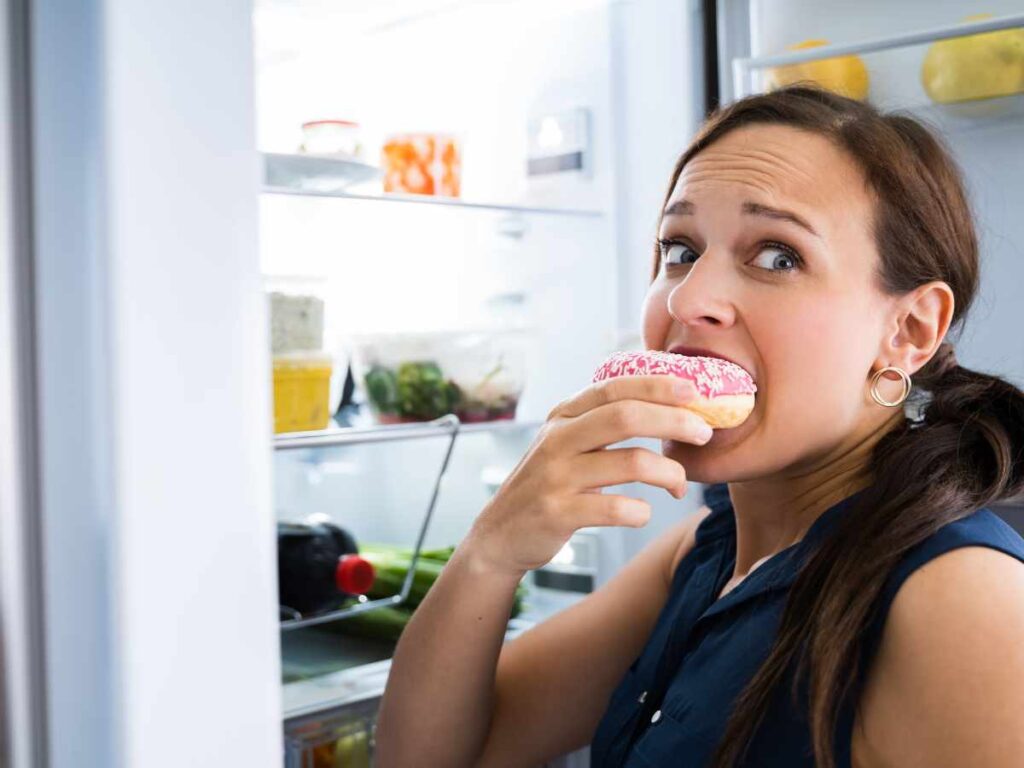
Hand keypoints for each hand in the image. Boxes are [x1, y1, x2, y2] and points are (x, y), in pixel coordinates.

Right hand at [463, 374, 712, 575]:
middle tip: (703, 433)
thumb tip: (669, 406)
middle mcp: (557, 440)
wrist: (500, 535)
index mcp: (563, 416)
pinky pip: (615, 508)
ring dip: (668, 473)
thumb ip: (602, 422)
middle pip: (626, 417)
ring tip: (679, 485)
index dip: (658, 386)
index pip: (615, 387)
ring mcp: (556, 476)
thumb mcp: (565, 443)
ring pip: (630, 463)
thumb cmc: (549, 485)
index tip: (695, 391)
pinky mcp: (558, 513)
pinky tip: (642, 512)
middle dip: (674, 421)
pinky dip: (640, 511)